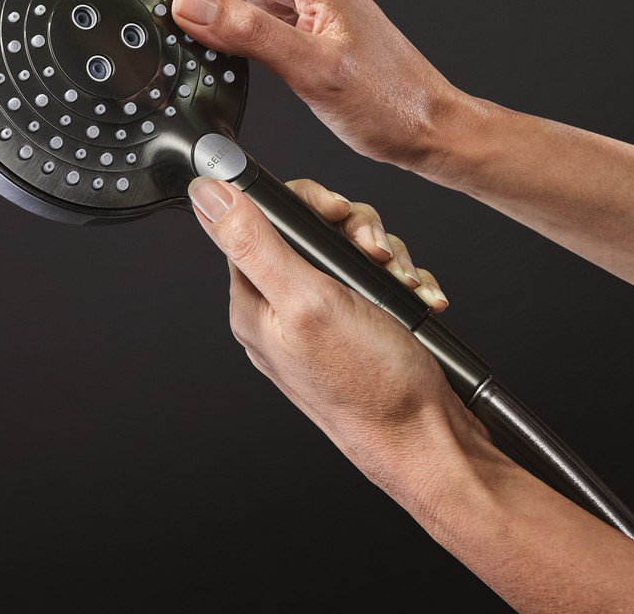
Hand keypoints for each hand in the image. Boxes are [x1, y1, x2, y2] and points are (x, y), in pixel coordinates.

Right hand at [171, 0, 458, 170]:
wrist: (427, 127)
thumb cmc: (388, 99)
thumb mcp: (311, 67)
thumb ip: (245, 32)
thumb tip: (187, 3)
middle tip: (150, 18)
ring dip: (197, 5)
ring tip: (176, 38)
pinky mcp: (292, 20)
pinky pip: (239, 11)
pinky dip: (218, 26)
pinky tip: (206, 50)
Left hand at [188, 174, 470, 479]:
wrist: (429, 442)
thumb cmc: (367, 386)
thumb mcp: (305, 301)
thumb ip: (253, 243)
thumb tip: (205, 191)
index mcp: (254, 303)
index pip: (255, 221)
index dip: (301, 204)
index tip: (336, 212)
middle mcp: (283, 310)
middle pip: (309, 230)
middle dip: (354, 231)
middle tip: (374, 252)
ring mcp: (324, 320)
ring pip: (349, 251)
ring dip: (386, 258)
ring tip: (401, 283)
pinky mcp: (361, 327)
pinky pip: (378, 280)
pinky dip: (402, 283)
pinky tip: (417, 301)